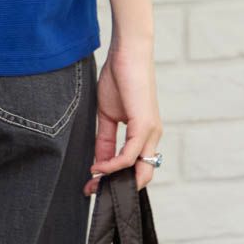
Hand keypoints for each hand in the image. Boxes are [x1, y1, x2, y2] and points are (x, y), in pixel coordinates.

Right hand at [83, 41, 162, 196]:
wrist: (127, 52)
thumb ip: (105, 138)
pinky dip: (114, 165)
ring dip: (114, 179)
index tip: (91, 184)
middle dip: (117, 187)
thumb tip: (98, 162)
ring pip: (140, 170)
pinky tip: (98, 166)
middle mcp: (152, 136)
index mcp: (145, 133)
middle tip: (92, 190)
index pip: (132, 166)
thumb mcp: (107, 113)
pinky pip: (130, 155)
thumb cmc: (119, 76)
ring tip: (93, 181)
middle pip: (142, 175)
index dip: (113, 178)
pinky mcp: (145, 125)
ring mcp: (151, 132)